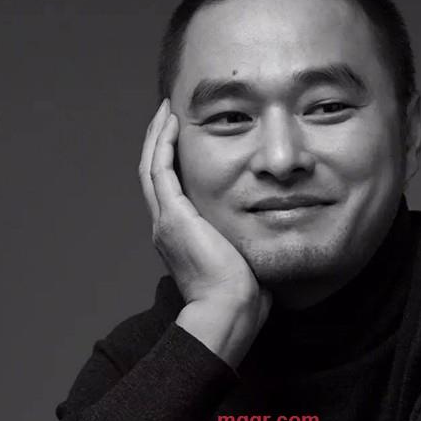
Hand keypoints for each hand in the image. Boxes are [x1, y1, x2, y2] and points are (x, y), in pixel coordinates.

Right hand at [138, 99, 271, 359]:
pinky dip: (162, 143)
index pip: (169, 189)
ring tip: (167, 110)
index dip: (172, 160)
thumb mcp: (241, 256)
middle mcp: (165, 225)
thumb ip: (244, 237)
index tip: (183, 138)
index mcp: (180, 236)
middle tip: (168, 115)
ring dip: (157, 136)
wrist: (228, 310)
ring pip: (151, 166)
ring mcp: (166, 220)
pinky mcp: (173, 216)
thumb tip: (269, 228)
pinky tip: (171, 122)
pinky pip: (160, 169)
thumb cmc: (241, 294)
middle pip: (154, 173)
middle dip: (159, 141)